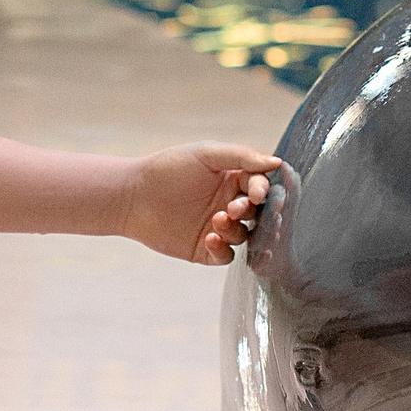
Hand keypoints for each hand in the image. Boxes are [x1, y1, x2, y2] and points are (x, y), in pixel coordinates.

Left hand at [121, 142, 281, 264]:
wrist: (132, 195)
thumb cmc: (168, 169)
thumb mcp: (206, 154)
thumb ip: (241, 156)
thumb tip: (277, 162)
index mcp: (233, 179)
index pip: (261, 186)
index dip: (263, 190)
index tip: (255, 193)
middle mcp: (229, 204)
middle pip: (258, 214)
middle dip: (252, 212)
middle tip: (234, 208)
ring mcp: (218, 228)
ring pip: (244, 235)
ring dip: (235, 229)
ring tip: (216, 220)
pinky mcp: (205, 249)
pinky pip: (226, 255)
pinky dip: (223, 249)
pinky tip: (210, 237)